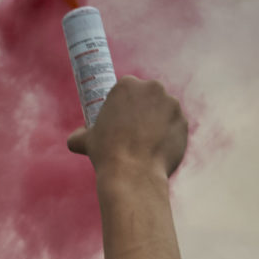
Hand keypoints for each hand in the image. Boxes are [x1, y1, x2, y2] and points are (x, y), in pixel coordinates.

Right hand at [67, 76, 187, 176]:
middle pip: (148, 96)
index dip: (125, 104)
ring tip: (148, 142)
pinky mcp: (183, 122)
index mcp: (127, 85)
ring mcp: (171, 104)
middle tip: (135, 130)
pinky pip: (176, 126)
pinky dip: (170, 135)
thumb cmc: (107, 154)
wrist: (133, 173)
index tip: (123, 117)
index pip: (127, 89)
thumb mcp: (85, 141)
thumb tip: (75, 139)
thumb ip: (79, 135)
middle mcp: (152, 88)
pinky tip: (159, 148)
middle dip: (144, 109)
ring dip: (159, 121)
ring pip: (164, 110)